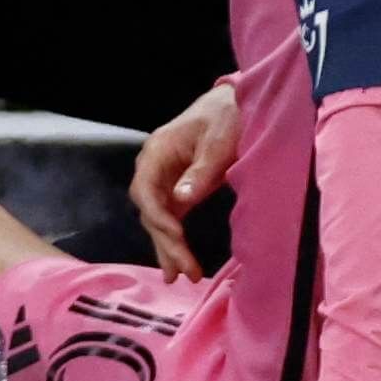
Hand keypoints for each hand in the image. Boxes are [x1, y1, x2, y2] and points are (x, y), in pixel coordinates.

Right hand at [129, 85, 238, 283]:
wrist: (236, 103)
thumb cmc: (227, 117)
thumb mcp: (218, 143)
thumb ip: (200, 171)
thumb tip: (180, 199)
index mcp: (158, 149)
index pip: (145, 189)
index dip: (157, 215)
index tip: (176, 235)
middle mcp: (155, 165)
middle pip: (150, 209)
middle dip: (165, 241)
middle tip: (184, 270)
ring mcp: (165, 178)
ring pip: (158, 218)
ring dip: (169, 247)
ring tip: (182, 276)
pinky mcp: (179, 187)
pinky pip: (171, 217)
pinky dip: (174, 239)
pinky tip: (179, 264)